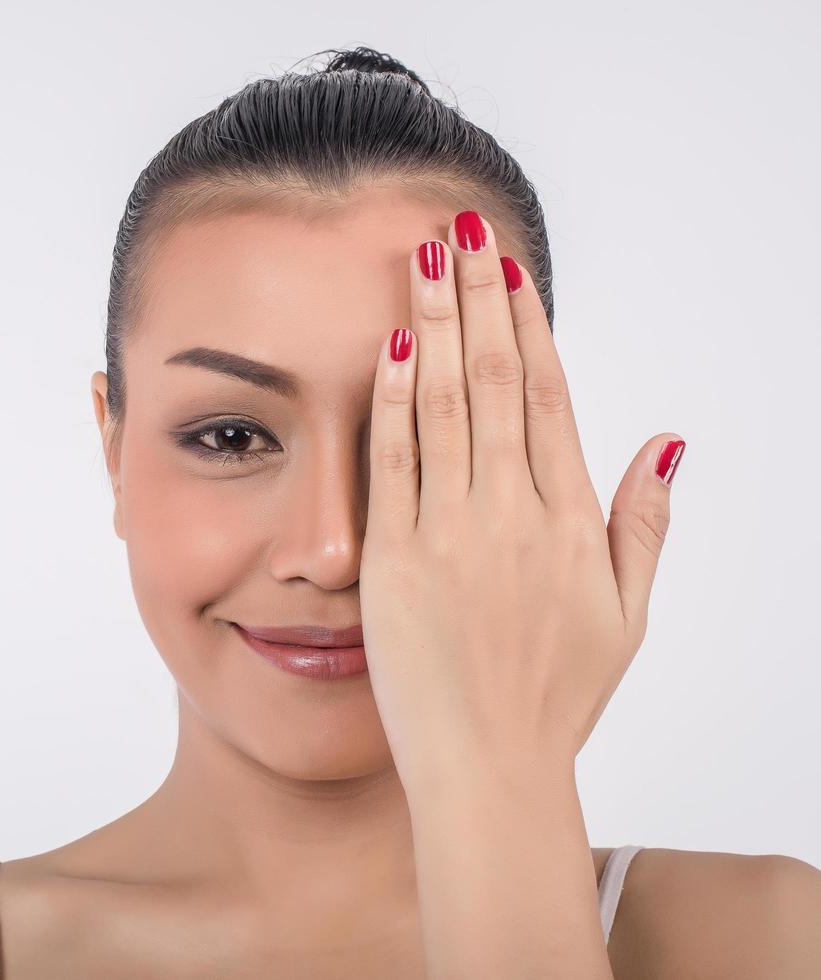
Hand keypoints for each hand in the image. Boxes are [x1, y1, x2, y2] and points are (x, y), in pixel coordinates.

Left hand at [360, 209, 685, 792]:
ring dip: (433, 325)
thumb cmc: (556, 697)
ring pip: (444, 406)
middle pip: (495, 380)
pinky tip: (387, 347)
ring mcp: (450, 533)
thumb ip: (642, 523)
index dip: (527, 321)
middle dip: (477, 297)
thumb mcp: (624, 613)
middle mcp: (512, 514)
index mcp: (568, 520)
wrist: (489, 768)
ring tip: (422, 259)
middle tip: (459, 227)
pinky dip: (391, 402)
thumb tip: (665, 441)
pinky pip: (393, 464)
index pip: (547, 394)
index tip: (509, 265)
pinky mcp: (394, 560)